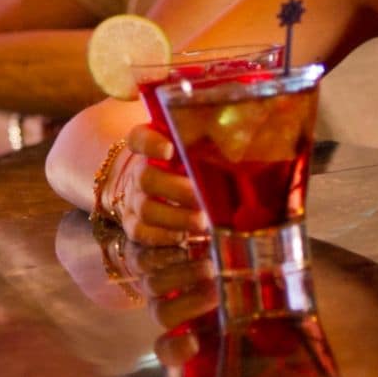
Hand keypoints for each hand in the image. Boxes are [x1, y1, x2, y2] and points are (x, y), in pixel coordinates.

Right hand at [111, 123, 205, 245]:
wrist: (159, 185)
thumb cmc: (189, 164)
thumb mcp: (197, 149)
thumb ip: (212, 144)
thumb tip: (244, 142)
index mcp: (150, 147)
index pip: (140, 139)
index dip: (151, 144)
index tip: (170, 150)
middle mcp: (138, 171)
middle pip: (146, 178)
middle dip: (176, 190)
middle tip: (202, 198)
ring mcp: (134, 199)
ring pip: (146, 208)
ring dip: (175, 217)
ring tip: (201, 222)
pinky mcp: (133, 223)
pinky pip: (140, 232)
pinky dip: (161, 237)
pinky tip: (183, 237)